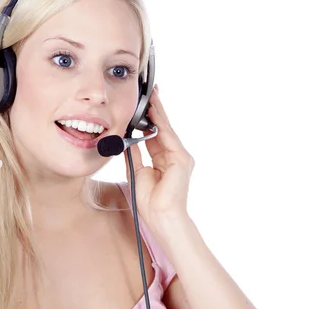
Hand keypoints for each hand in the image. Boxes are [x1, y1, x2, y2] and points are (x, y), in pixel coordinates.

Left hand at [125, 85, 194, 225]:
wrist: (162, 217)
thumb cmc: (150, 202)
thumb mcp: (136, 173)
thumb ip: (133, 155)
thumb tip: (126, 138)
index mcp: (164, 161)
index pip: (154, 135)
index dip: (147, 120)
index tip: (141, 105)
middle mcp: (174, 157)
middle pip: (161, 128)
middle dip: (153, 111)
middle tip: (147, 91)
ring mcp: (180, 157)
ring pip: (165, 128)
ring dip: (156, 111)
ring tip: (149, 94)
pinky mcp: (182, 159)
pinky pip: (167, 135)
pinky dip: (159, 121)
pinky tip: (152, 109)